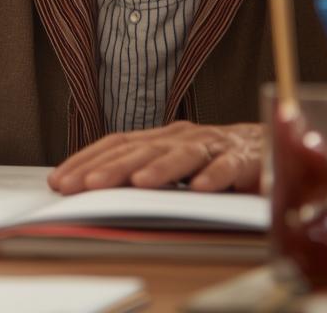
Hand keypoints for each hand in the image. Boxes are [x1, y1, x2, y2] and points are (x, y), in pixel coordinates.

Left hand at [48, 121, 263, 193]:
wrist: (267, 147)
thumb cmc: (209, 159)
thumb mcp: (170, 164)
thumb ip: (138, 171)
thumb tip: (89, 187)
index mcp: (159, 138)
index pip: (115, 145)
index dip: (85, 160)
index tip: (59, 181)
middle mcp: (180, 137)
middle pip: (141, 150)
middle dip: (111, 168)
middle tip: (87, 185)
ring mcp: (212, 146)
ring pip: (182, 155)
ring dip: (160, 169)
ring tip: (138, 183)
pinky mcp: (243, 159)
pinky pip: (228, 167)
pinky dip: (214, 176)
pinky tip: (200, 189)